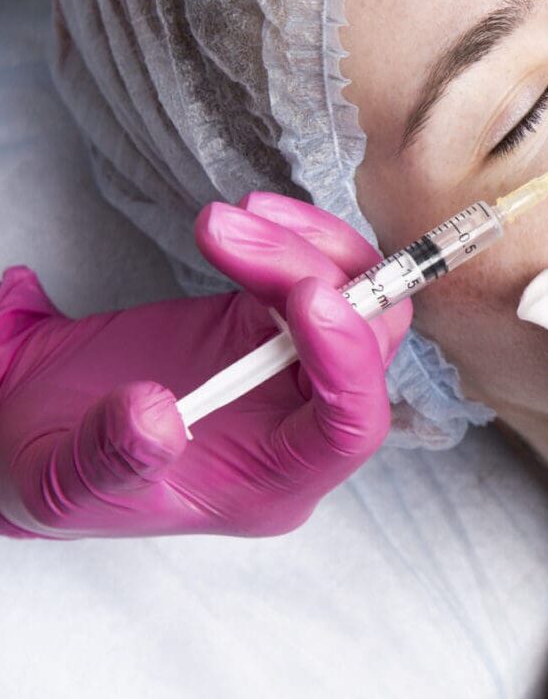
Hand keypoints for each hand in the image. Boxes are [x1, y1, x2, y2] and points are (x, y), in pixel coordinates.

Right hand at [0, 193, 409, 538]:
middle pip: (364, 343)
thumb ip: (113, 458)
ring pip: (350, 297)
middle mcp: (300, 423)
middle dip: (311, 274)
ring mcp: (291, 367)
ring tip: (227, 217)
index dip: (347, 360)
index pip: (349, 427)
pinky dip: (291, 237)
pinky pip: (313, 272)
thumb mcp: (64, 483)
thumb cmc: (54, 468)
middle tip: (234, 229)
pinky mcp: (268, 321)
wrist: (27, 424)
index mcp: (272, 481)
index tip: (307, 294)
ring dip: (301, 244)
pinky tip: (248, 215)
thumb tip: (158, 415)